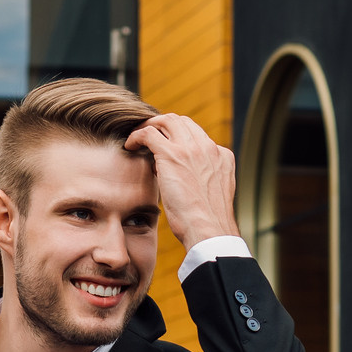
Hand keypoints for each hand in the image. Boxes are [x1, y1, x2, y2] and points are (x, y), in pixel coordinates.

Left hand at [126, 113, 238, 248]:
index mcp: (222, 156)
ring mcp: (191, 149)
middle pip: (182, 122)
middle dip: (162, 126)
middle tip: (147, 137)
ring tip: (136, 139)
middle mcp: (208, 147)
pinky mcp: (172, 154)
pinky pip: (148, 133)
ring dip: (149, 127)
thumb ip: (202, 180)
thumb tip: (181, 179)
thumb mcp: (212, 195)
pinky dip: (136, 136)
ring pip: (166, 121)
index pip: (197, 135)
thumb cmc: (207, 223)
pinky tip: (129, 146)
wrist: (209, 230)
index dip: (178, 139)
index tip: (165, 150)